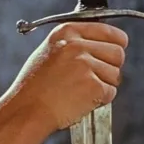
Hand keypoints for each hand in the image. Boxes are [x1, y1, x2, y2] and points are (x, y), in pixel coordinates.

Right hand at [7, 21, 128, 131]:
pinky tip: (80, 101)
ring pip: (116, 74)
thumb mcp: (48, 52)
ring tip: (79, 91)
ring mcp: (86, 66)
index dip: (116, 44)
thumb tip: (100, 44)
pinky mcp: (93, 86)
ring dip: (103, 86)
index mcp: (67, 32)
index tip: (113, 52)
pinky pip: (110, 92)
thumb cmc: (33, 87)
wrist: (26, 111)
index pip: (110, 32)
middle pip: (118, 53)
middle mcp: (77, 46)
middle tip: (93, 79)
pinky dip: (100, 100)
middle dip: (110, 67)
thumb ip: (73, 43)